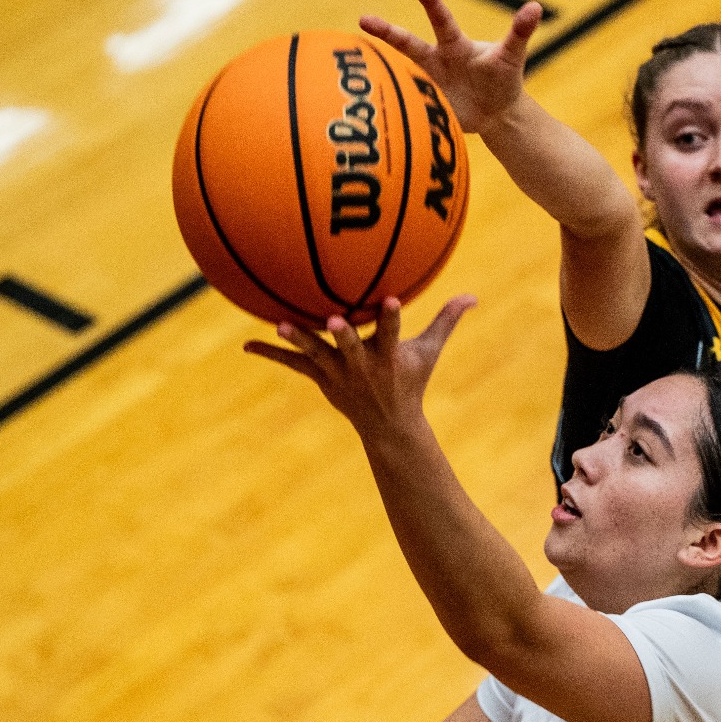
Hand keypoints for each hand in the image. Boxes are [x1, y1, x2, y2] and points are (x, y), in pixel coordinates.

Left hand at [244, 295, 474, 438]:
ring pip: (317, 355)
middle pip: (351, 348)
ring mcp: (339, 374)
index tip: (392, 299)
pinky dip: (270, 355)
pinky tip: (247, 346)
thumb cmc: (410, 381)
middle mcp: (363, 366)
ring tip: (280, 327)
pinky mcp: (321, 379)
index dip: (392, 318)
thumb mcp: (429, 352)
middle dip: (342, 337)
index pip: (393, 334)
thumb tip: (474, 296)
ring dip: (299, 341)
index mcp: (390, 357)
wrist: (387, 425)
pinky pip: (293, 365)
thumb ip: (446, 321)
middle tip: (332, 321)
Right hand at [361, 0, 539, 136]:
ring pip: (401, 75)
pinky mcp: (425, 106)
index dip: (432, 3)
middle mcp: (435, 60)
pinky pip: (408, 104)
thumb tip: (535, 7)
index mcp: (454, 46)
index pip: (441, 21)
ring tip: (359, 70)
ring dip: (382, 73)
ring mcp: (427, 83)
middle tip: (364, 19)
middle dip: (386, 32)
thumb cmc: (503, 79)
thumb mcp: (512, 57)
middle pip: (408, 44)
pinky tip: (380, 110)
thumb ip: (519, 33)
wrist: (496, 113)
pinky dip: (395, 105)